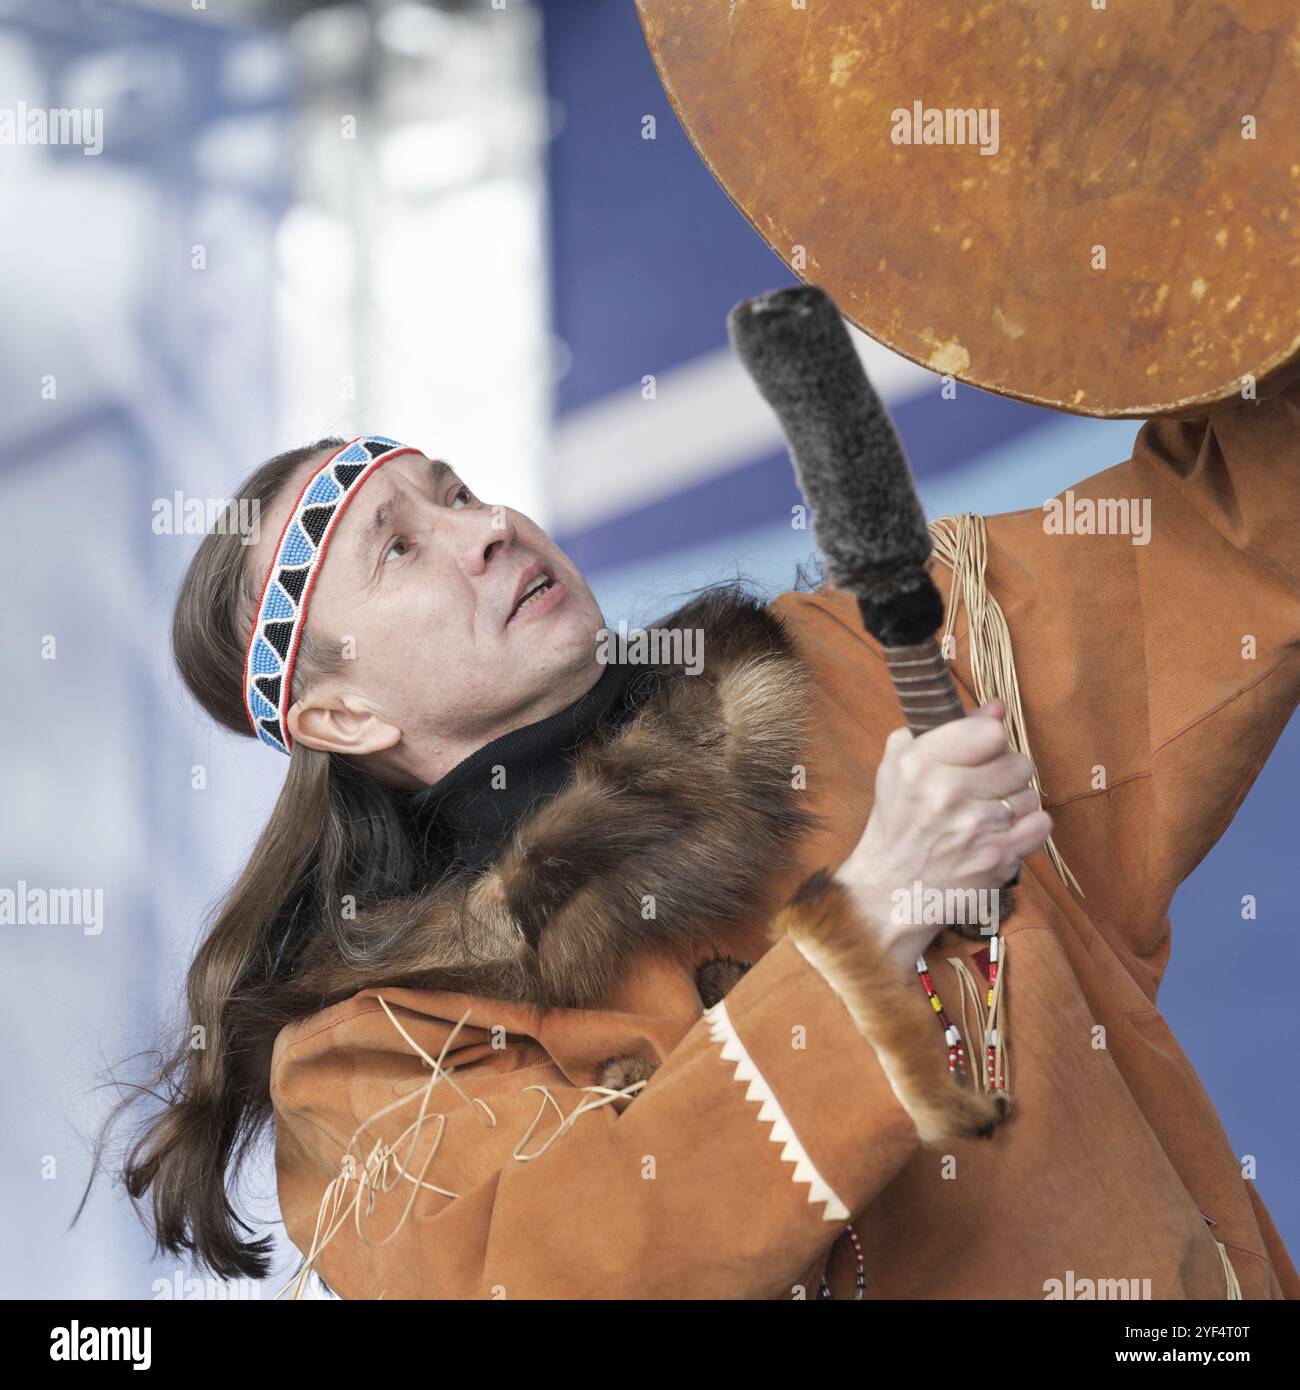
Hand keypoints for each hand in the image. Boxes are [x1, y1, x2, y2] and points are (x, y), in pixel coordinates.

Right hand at [834, 699, 1051, 969]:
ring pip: (1029, 795)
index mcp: (920, 763)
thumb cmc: (898, 824)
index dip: (988, 744)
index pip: (989, 732)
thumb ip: (947, 728)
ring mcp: (975, 826)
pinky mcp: (997, 857)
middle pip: (1017, 763)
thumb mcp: (901, 766)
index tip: (976, 758)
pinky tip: (1001, 835)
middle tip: (982, 791)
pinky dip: (1027, 830)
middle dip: (1004, 776)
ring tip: (987, 818)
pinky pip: (1041, 825)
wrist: (892, 890)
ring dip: (1014, 806)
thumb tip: (997, 707)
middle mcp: (948, 792)